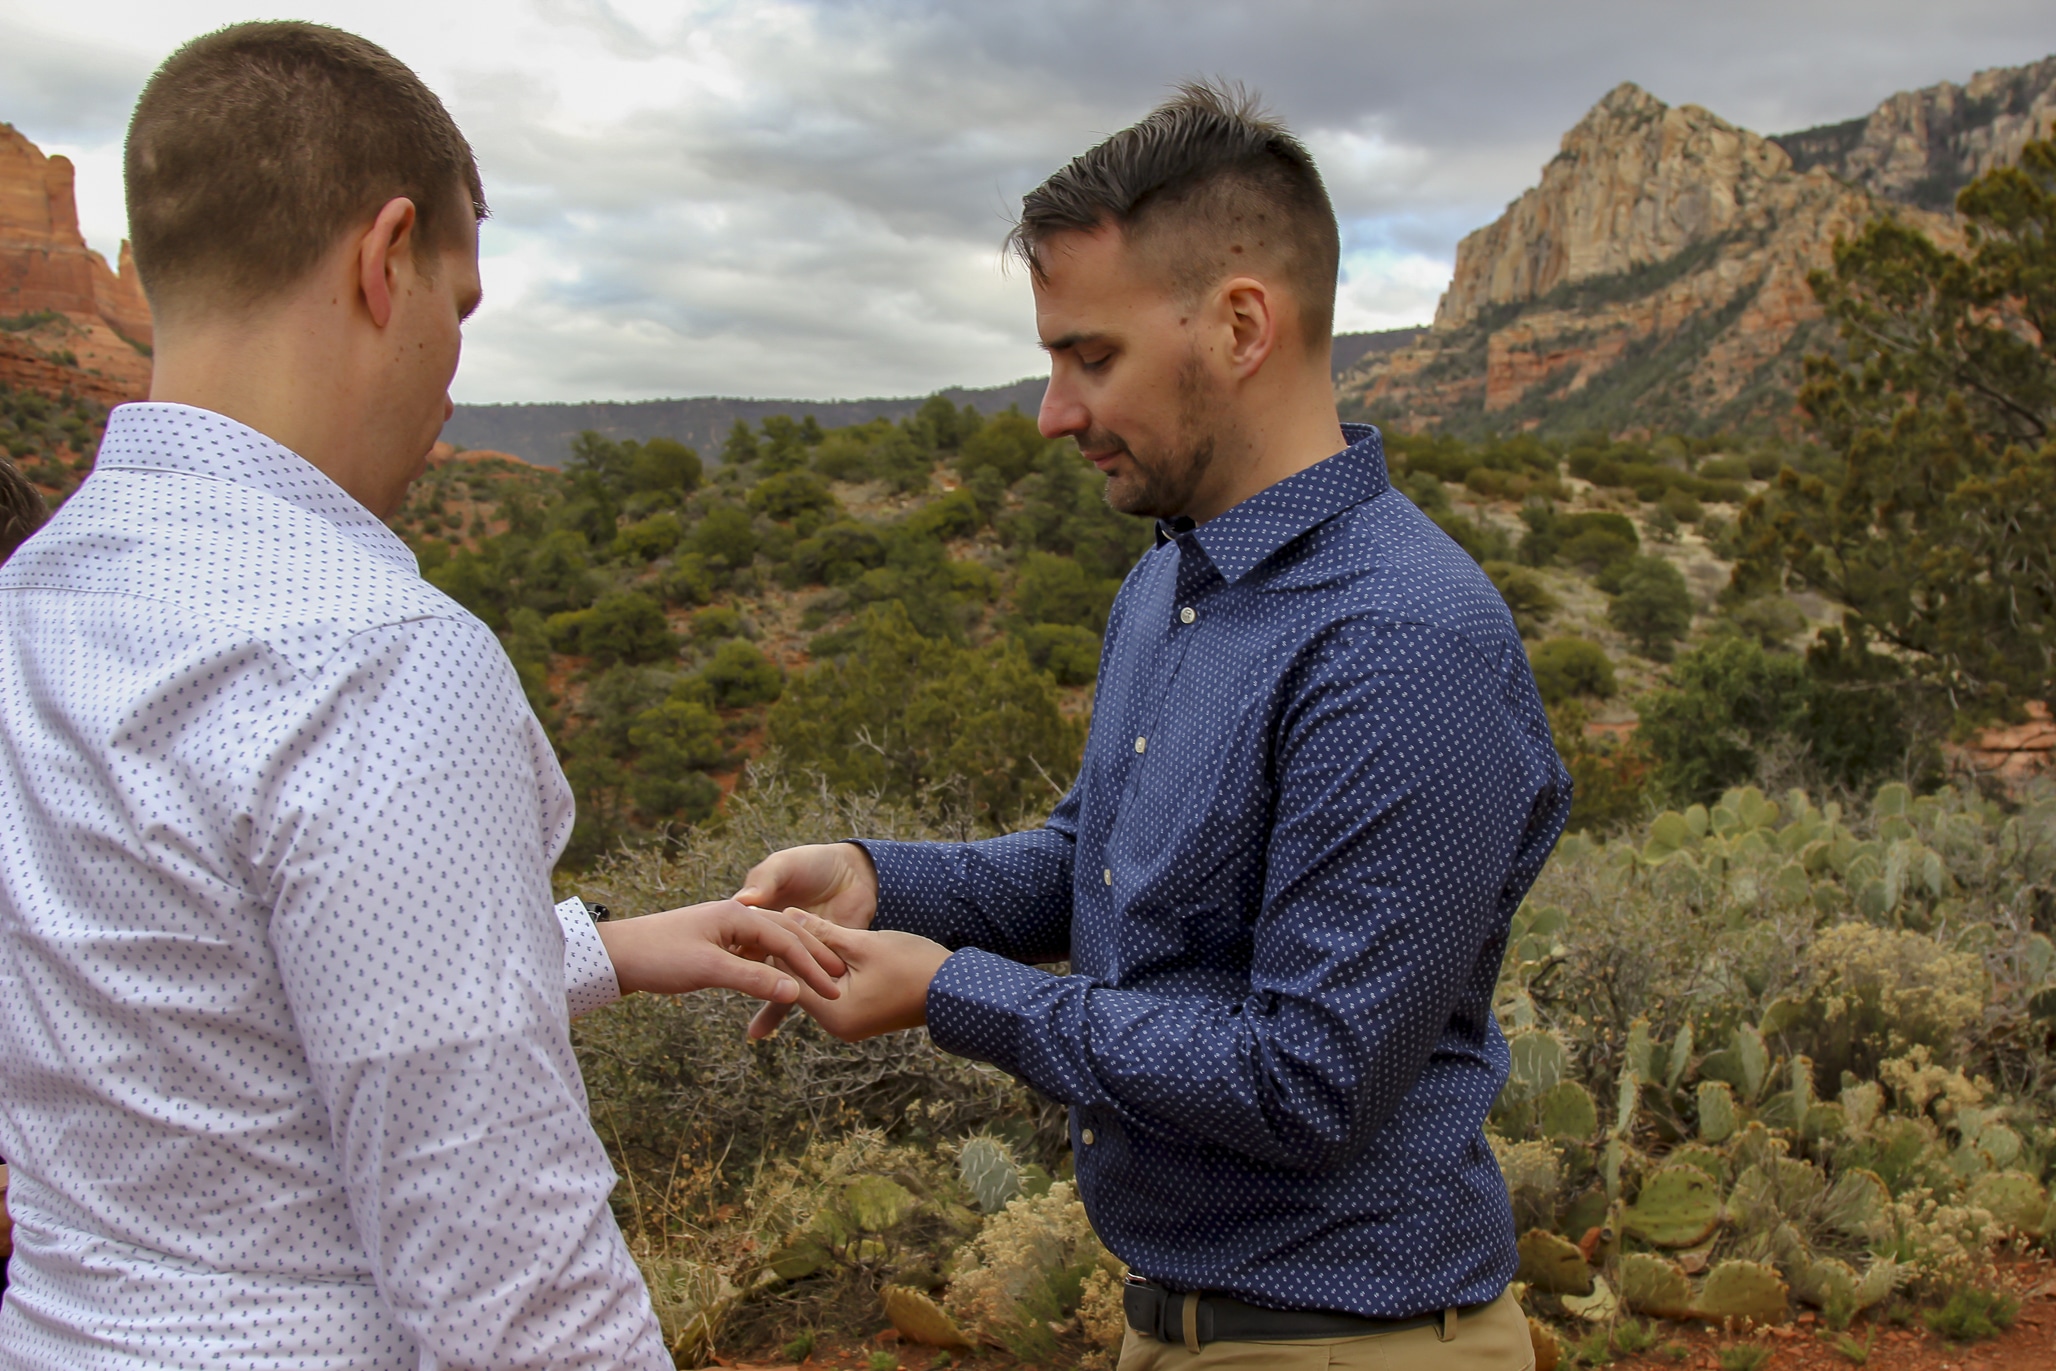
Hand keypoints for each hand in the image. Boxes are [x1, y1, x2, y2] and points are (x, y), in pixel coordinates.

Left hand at [596, 899, 844, 1004]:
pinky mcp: (716, 942)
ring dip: (795, 964)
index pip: (787, 939)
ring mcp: (726, 928)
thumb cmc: (658, 957)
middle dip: (813, 960)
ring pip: (772, 945)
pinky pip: (756, 953)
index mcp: (738, 915)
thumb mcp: (708, 969)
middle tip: (837, 983)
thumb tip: (794, 992)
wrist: (616, 954)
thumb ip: (753, 979)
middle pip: (786, 936)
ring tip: (817, 983)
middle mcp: (736, 916)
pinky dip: (774, 967)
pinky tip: (781, 981)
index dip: (812, 966)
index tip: (833, 989)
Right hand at [736, 843, 877, 1036]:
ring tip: (756, 1034)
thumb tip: (744, 899)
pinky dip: (804, 998)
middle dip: (751, 992)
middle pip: (760, 967)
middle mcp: (773, 937)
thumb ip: (766, 879)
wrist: (857, 871)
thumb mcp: (785, 865)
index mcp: (760, 917)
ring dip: (773, 1004)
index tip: (729, 976)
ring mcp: (797, 951)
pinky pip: (810, 981)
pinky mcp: (822, 958)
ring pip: (783, 980)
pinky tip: (793, 1015)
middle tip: (742, 1022)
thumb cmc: (814, 862)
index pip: (746, 941)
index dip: (737, 958)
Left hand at [755, 915, 950, 1042]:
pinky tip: (817, 941)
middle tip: (770, 920)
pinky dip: (824, 966)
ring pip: (814, 984)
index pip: (788, 978)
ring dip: (807, 956)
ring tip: (789, 926)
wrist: (953, 989)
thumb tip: (787, 915)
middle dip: (789, 951)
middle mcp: (835, 1024)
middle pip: (798, 983)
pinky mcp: (857, 1013)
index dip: (778, 946)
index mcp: (834, 1013)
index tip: (766, 919)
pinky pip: (830, 988)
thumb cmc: (912, 965)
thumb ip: (823, 932)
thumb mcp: (864, 944)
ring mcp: (846, 1021)